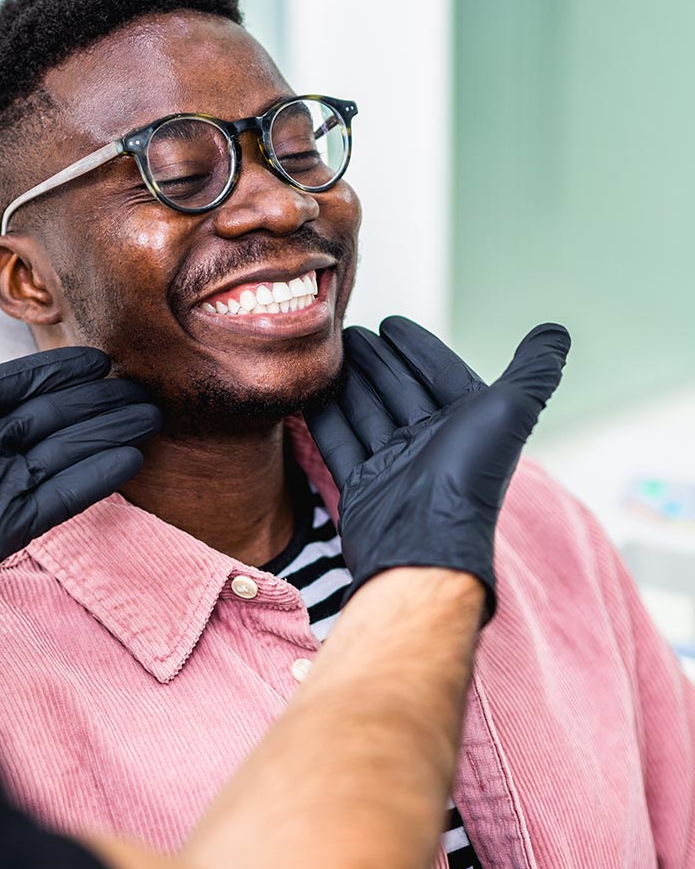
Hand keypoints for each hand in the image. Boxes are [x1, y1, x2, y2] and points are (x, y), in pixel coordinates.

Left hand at [0, 285, 160, 615]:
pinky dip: (96, 478)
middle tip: (142, 391)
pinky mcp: (6, 525)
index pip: (24, 384)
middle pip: (56, 416)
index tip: (101, 360)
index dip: (62, 371)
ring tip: (148, 418)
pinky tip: (129, 459)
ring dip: (108, 434)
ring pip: (67, 452)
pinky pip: (61, 496)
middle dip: (100, 403)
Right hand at [306, 316, 569, 620]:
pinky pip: (341, 442)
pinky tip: (312, 394)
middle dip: (376, 359)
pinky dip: (326, 418)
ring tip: (330, 355)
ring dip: (349, 381)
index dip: (417, 347)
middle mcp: (431, 444)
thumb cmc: (467, 477)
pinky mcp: (361, 486)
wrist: (423, 546)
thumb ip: (534, 371)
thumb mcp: (508, 411)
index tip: (391, 322)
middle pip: (398, 389)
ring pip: (367, 411)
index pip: (439, 373)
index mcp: (466, 425)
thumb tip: (555, 332)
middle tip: (349, 332)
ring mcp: (394, 465)